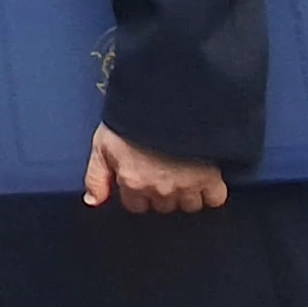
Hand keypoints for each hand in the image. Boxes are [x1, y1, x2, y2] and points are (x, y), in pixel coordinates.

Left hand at [84, 124, 228, 213]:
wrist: (167, 99)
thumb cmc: (132, 119)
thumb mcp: (102, 144)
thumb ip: (95, 177)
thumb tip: (92, 202)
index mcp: (132, 182)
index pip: (136, 206)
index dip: (139, 193)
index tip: (144, 179)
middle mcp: (159, 189)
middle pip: (163, 206)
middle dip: (162, 193)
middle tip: (165, 172)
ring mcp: (186, 185)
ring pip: (188, 205)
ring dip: (187, 194)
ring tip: (186, 175)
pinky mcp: (210, 178)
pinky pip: (215, 199)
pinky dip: (212, 193)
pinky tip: (206, 181)